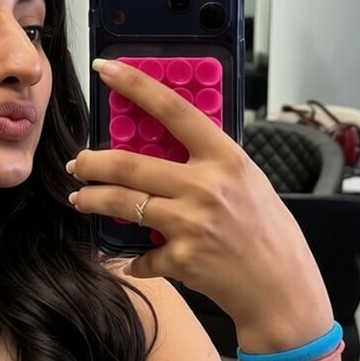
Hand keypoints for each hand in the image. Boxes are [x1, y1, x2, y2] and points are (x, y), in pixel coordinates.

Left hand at [70, 59, 333, 350]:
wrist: (282, 290)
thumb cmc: (270, 235)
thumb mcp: (249, 183)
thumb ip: (212, 164)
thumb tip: (171, 148)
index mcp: (226, 159)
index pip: (174, 110)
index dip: (135, 86)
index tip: (106, 70)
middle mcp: (206, 186)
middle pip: (130, 164)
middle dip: (92, 163)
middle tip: (76, 163)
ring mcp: (191, 224)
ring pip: (122, 203)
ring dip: (92, 200)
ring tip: (80, 198)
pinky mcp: (181, 259)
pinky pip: (141, 255)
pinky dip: (134, 259)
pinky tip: (132, 259)